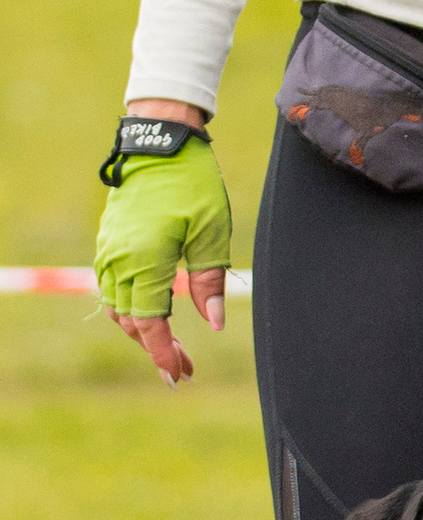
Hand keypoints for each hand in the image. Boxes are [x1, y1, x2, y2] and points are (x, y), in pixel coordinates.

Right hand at [97, 117, 231, 384]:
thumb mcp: (211, 231)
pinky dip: (131, 307)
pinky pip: (112, 288)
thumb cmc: (191, 183)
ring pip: (118, 308)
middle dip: (156, 349)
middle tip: (185, 368)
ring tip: (172, 347)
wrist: (159, 144)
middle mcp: (118, 261)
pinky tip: (154, 313)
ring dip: (142, 330)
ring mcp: (108, 252)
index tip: (180, 375)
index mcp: (143, 262)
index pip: (149, 324)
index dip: (164, 353)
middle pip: (131, 322)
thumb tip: (216, 324)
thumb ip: (211, 280)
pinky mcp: (109, 243)